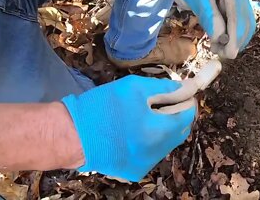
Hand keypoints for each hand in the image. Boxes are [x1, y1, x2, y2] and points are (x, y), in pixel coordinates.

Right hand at [62, 75, 195, 181]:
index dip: (188, 100)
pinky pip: (154, 153)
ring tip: (148, 114)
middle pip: (181, 131)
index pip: (188, 114)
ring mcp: (146, 165)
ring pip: (168, 143)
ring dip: (166, 127)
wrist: (70, 136)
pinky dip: (153, 140)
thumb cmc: (102, 107)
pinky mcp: (136, 172)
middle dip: (178, 114)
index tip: (183, 91)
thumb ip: (165, 88)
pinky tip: (137, 130)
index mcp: (158, 130)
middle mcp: (156, 152)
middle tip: (166, 100)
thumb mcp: (134, 88)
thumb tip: (188, 87)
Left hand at [158, 0, 255, 58]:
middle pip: (246, 20)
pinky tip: (220, 42)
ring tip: (218, 50)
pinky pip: (237, 22)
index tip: (230, 54)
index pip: (239, 14)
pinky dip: (230, 34)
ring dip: (235, 39)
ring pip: (244, 23)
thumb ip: (208, 17)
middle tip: (223, 55)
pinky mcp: (235, 3)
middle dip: (236, 40)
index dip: (236, 36)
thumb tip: (220, 40)